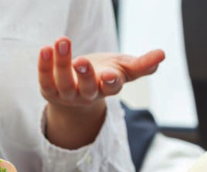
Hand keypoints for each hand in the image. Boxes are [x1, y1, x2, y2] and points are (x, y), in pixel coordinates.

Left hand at [39, 36, 164, 148]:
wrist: (78, 91)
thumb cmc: (105, 75)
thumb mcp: (124, 68)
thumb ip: (142, 64)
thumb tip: (162, 55)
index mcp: (107, 88)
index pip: (111, 87)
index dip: (110, 81)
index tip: (109, 74)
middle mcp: (87, 95)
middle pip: (86, 88)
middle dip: (84, 75)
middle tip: (80, 60)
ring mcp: (67, 95)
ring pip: (63, 83)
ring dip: (61, 64)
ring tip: (61, 41)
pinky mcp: (49, 91)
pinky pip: (45, 80)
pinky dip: (44, 66)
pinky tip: (45, 49)